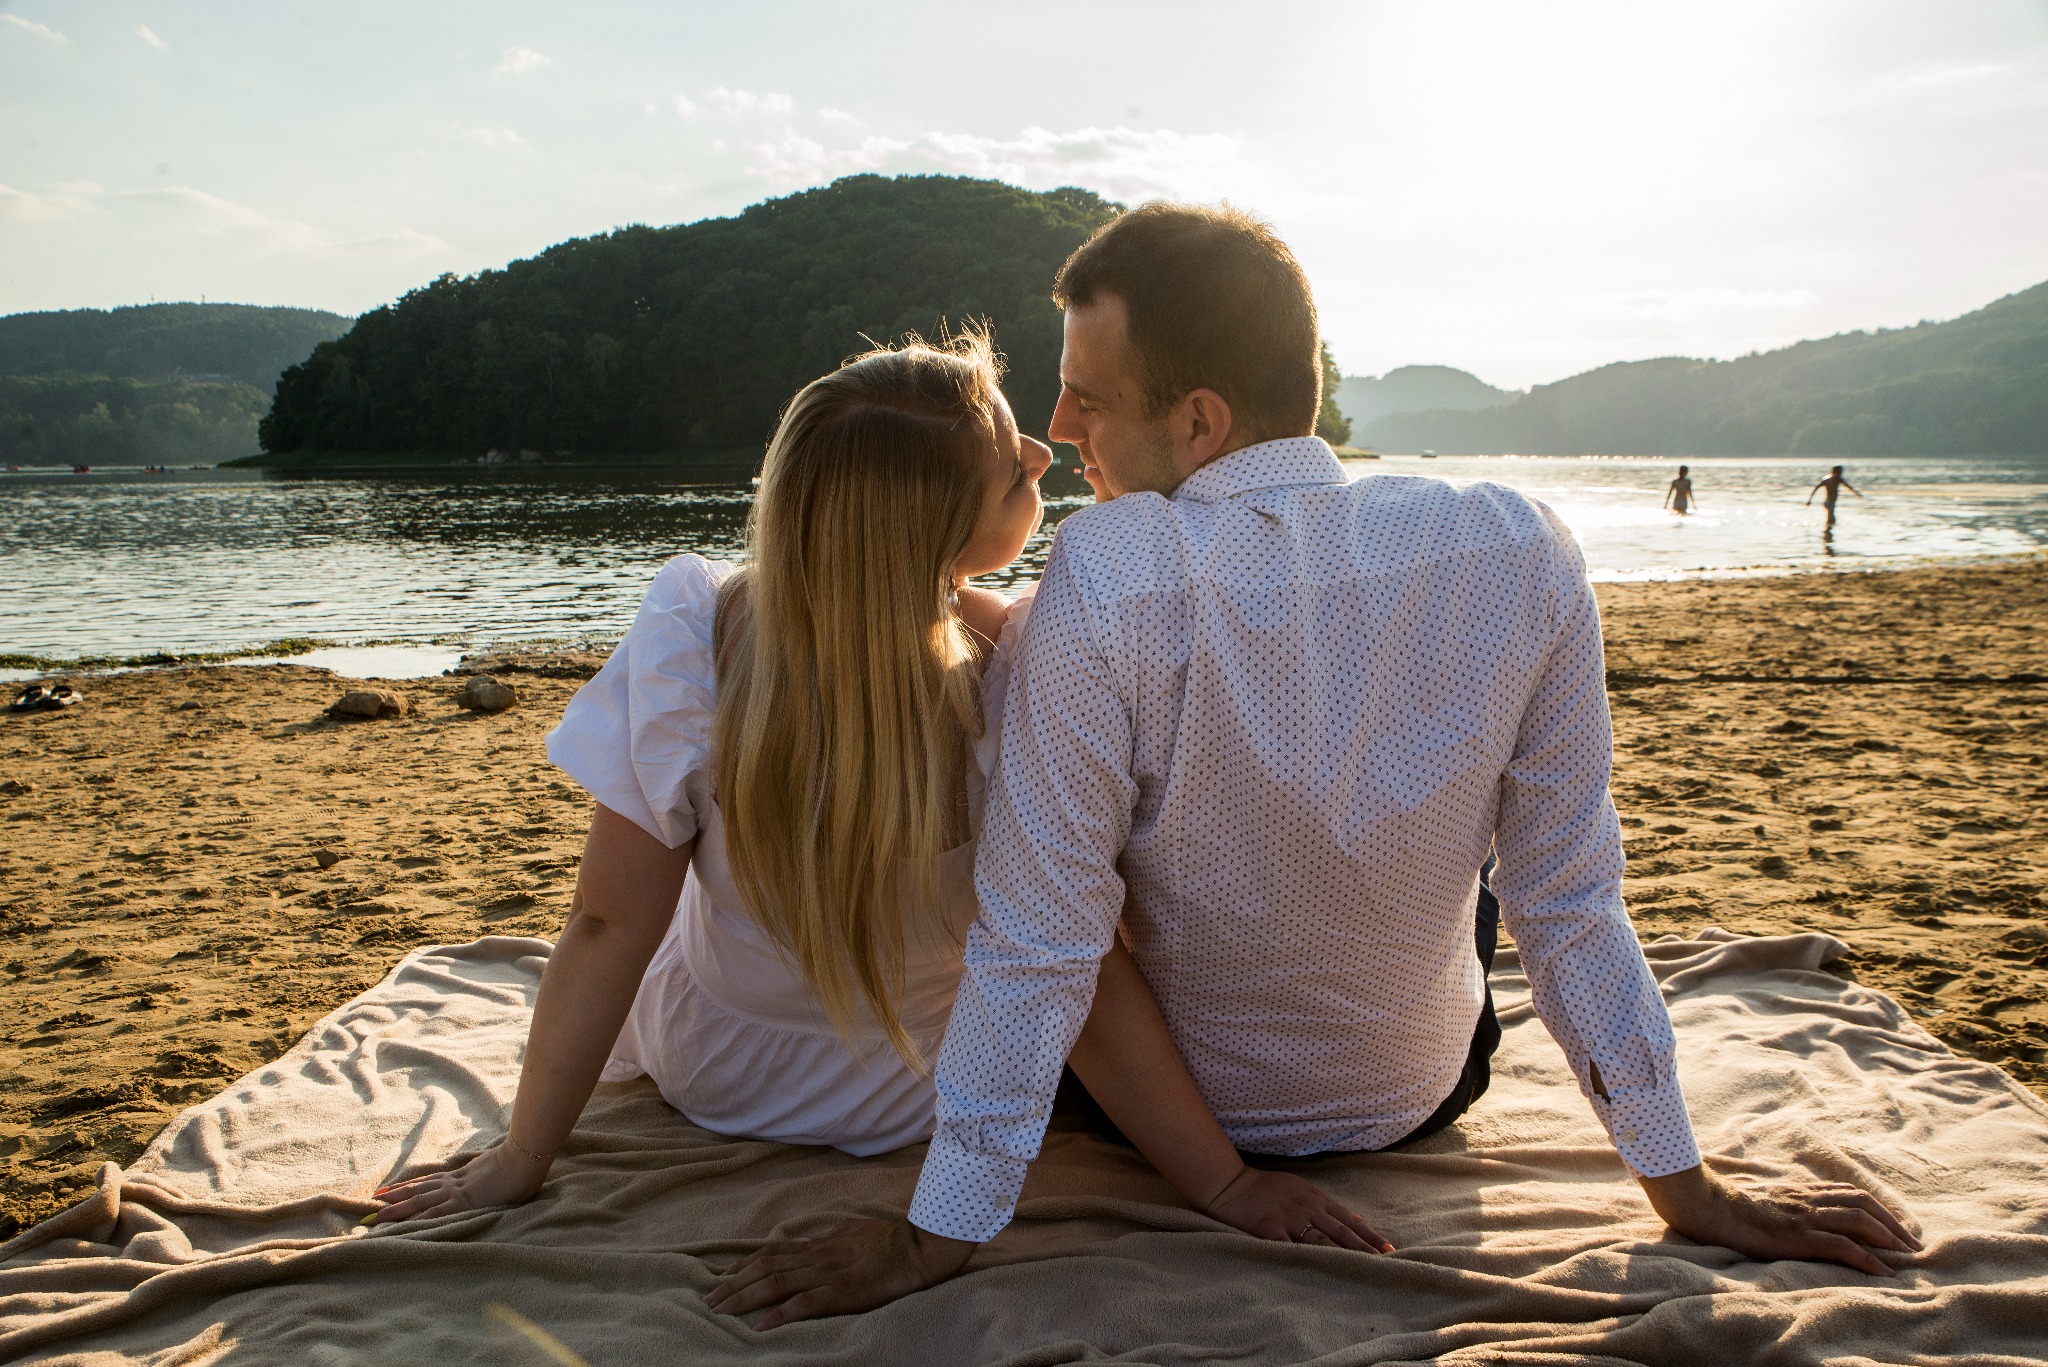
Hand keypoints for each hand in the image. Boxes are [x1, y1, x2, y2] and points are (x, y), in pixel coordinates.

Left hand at [364, 1141, 549, 1225]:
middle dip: (391, 1201)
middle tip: (368, 1208)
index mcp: (461, 1176)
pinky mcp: (463, 1202)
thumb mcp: (497, 1167)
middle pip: (415, 1192)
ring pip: (417, 1201)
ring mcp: (456, 1192)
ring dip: (394, 1210)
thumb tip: (486, 1173)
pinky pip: (434, 1213)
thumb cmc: (519, 1163)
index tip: (386, 1192)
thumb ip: (486, 1172)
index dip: (406, 1188)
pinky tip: (401, 1227)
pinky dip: (416, 1220)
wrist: (524, 1158)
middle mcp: (453, 1183)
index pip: (427, 1183)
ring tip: (373, 1217)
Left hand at [707, 1217, 974, 1327]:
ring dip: (745, 1297)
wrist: (916, 1246)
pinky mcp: (840, 1292)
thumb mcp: (856, 1229)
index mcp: (820, 1244)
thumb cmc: (891, 1239)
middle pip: (765, 1268)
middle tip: (709, 1300)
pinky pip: (803, 1304)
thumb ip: (836, 1234)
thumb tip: (828, 1232)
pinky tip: (760, 1326)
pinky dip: (779, 1314)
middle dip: (733, 1284)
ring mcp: (827, 1273)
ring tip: (721, 1311)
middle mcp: (817, 1257)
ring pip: (776, 1284)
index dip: (744, 1264)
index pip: (772, 1252)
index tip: (723, 1275)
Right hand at [1202, 1164, 1393, 1252]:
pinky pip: (1289, 1248)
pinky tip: (1319, 1273)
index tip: (1390, 1250)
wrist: (1230, 1183)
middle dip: (1364, 1249)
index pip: (1349, 1220)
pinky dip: (1304, 1260)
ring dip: (1343, 1257)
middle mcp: (1306, 1208)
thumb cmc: (1265, 1188)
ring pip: (1321, 1241)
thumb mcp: (1300, 1188)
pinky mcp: (1269, 1230)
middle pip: (1341, 1232)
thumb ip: (1326, 1204)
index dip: (1370, 1236)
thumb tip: (1356, 1218)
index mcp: (1315, 1198)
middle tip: (1385, 1264)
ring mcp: (1288, 1219)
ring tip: (1361, 1271)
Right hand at [1638, 1164, 1920, 1275]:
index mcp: (1800, 1191)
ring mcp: (1804, 1217)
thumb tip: (1794, 1211)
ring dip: (1889, 1237)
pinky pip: (1840, 1245)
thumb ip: (1783, 1201)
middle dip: (1893, 1223)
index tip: (1896, 1225)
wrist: (1706, 1205)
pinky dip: (1867, 1258)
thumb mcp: (1762, 1200)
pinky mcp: (1797, 1236)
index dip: (1877, 1207)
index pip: (1849, 1193)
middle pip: (1862, 1203)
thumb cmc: (1727, 1204)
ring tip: (1908, 1256)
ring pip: (1859, 1220)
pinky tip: (1883, 1271)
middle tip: (1914, 1244)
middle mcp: (1807, 1200)